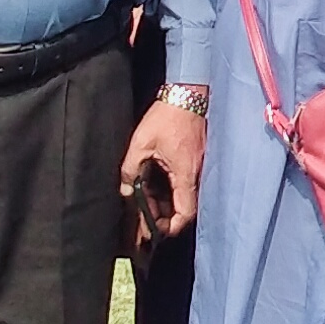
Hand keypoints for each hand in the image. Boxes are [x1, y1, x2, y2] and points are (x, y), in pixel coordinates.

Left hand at [120, 96, 205, 245]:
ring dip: (167, 203)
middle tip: (145, 222)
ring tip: (147, 206)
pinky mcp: (196, 158)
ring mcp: (198, 165)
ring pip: (184, 195)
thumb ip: (131, 168)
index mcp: (185, 173)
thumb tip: (126, 188)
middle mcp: (196, 173)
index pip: (186, 211)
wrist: (188, 93)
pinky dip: (171, 189)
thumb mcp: (142, 142)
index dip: (173, 226)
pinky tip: (157, 188)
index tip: (157, 231)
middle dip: (164, 217)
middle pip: (184, 206)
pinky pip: (185, 182)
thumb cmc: (168, 115)